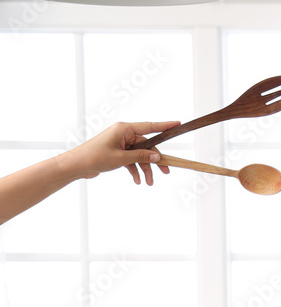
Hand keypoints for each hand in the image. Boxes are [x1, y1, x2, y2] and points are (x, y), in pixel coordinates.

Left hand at [63, 121, 179, 185]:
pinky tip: (137, 180)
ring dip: (145, 169)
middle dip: (154, 161)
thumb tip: (156, 156)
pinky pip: (132, 160)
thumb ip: (140, 156)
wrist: (77, 165)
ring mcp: (121, 144)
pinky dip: (135, 170)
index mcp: (124, 129)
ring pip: (140, 156)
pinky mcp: (118, 152)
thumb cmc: (94, 156)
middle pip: (147, 146)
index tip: (177, 124)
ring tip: (149, 182)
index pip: (150, 127)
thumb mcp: (121, 158)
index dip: (165, 126)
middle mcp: (124, 134)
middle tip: (165, 171)